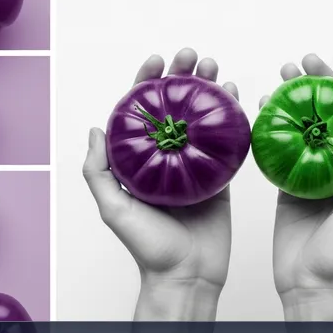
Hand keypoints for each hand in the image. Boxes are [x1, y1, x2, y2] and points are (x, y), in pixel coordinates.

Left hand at [83, 48, 238, 320]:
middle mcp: (167, 158)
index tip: (158, 61)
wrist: (187, 277)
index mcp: (140, 161)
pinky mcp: (220, 177)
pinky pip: (227, 142)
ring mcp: (195, 165)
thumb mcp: (114, 210)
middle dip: (183, 76)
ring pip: (202, 118)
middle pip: (175, 107)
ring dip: (209, 89)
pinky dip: (232, 118)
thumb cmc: (148, 249)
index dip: (147, 82)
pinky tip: (236, 97)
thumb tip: (96, 129)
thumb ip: (100, 172)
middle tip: (193, 55)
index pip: (142, 112)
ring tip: (216, 67)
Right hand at [262, 54, 332, 320]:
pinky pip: (282, 147)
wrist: (310, 282)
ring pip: (305, 124)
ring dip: (295, 97)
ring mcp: (313, 171)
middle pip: (332, 113)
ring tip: (283, 75)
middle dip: (321, 83)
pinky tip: (265, 108)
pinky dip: (273, 125)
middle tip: (305, 61)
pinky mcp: (289, 182)